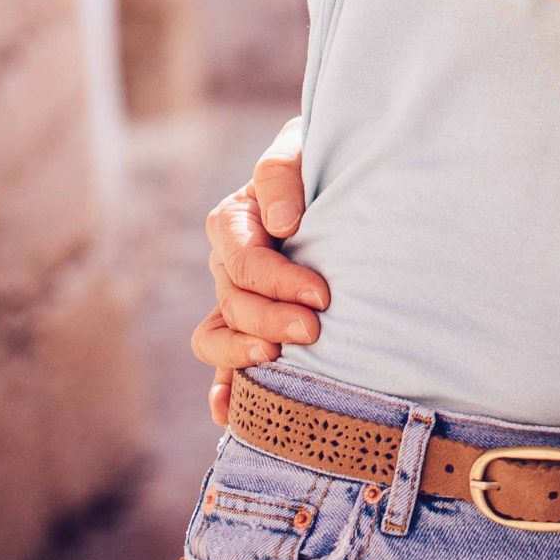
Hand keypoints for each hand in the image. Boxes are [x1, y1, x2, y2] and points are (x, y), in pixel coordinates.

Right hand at [192, 119, 333, 425]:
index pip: (244, 261)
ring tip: (276, 362)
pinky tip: (230, 413)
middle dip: (270, 320)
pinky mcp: (249, 325)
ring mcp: (234, 298)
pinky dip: (222, 388)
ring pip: (216, 336)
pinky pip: (220, 362)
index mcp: (235, 221)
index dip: (278, 281)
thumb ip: (281, 174)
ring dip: (242, 354)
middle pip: (234, 303)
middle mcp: (227, 264)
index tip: (322, 294)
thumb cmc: (323, 157)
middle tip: (314, 330)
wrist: (344, 174)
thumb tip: (281, 225)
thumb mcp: (301, 147)